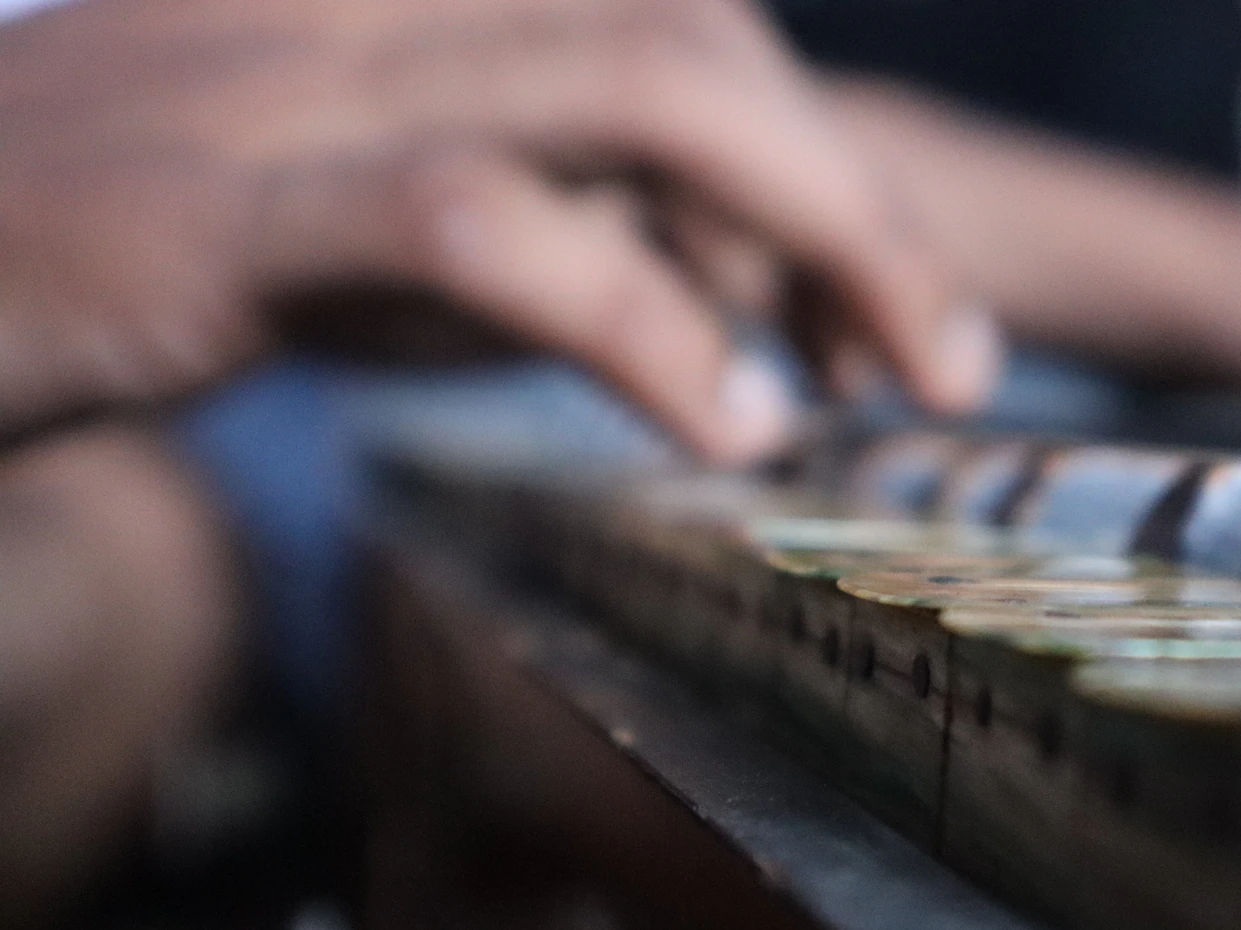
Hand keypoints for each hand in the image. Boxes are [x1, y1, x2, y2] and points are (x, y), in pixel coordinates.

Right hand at [0, 0, 998, 461]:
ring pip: (634, 88)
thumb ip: (542, 227)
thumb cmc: (140, 251)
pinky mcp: (223, 206)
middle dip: (859, 198)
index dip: (814, 152)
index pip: (682, 17)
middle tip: (945, 354)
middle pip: (697, 37)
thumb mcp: (372, 222)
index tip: (877, 303)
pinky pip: (480, 224)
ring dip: (815, 233)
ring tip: (890, 378)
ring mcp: (298, 80)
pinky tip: (723, 422)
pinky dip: (635, 324)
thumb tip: (718, 301)